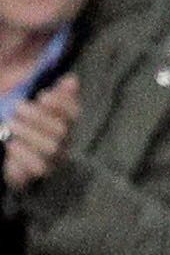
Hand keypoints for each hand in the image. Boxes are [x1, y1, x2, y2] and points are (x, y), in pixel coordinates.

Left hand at [2, 71, 77, 192]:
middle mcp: (62, 145)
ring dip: (27, 133)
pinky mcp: (36, 175)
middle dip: (38, 118)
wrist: (10, 157)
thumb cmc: (24, 129)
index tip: (42, 97)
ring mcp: (51, 162)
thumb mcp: (36, 108)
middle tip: (18, 109)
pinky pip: (35, 167)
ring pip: (50, 148)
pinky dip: (21, 153)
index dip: (62, 105)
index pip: (73, 115)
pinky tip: (11, 145)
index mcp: (63, 127)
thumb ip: (55, 96)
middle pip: (61, 131)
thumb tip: (73, 79)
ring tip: (11, 125)